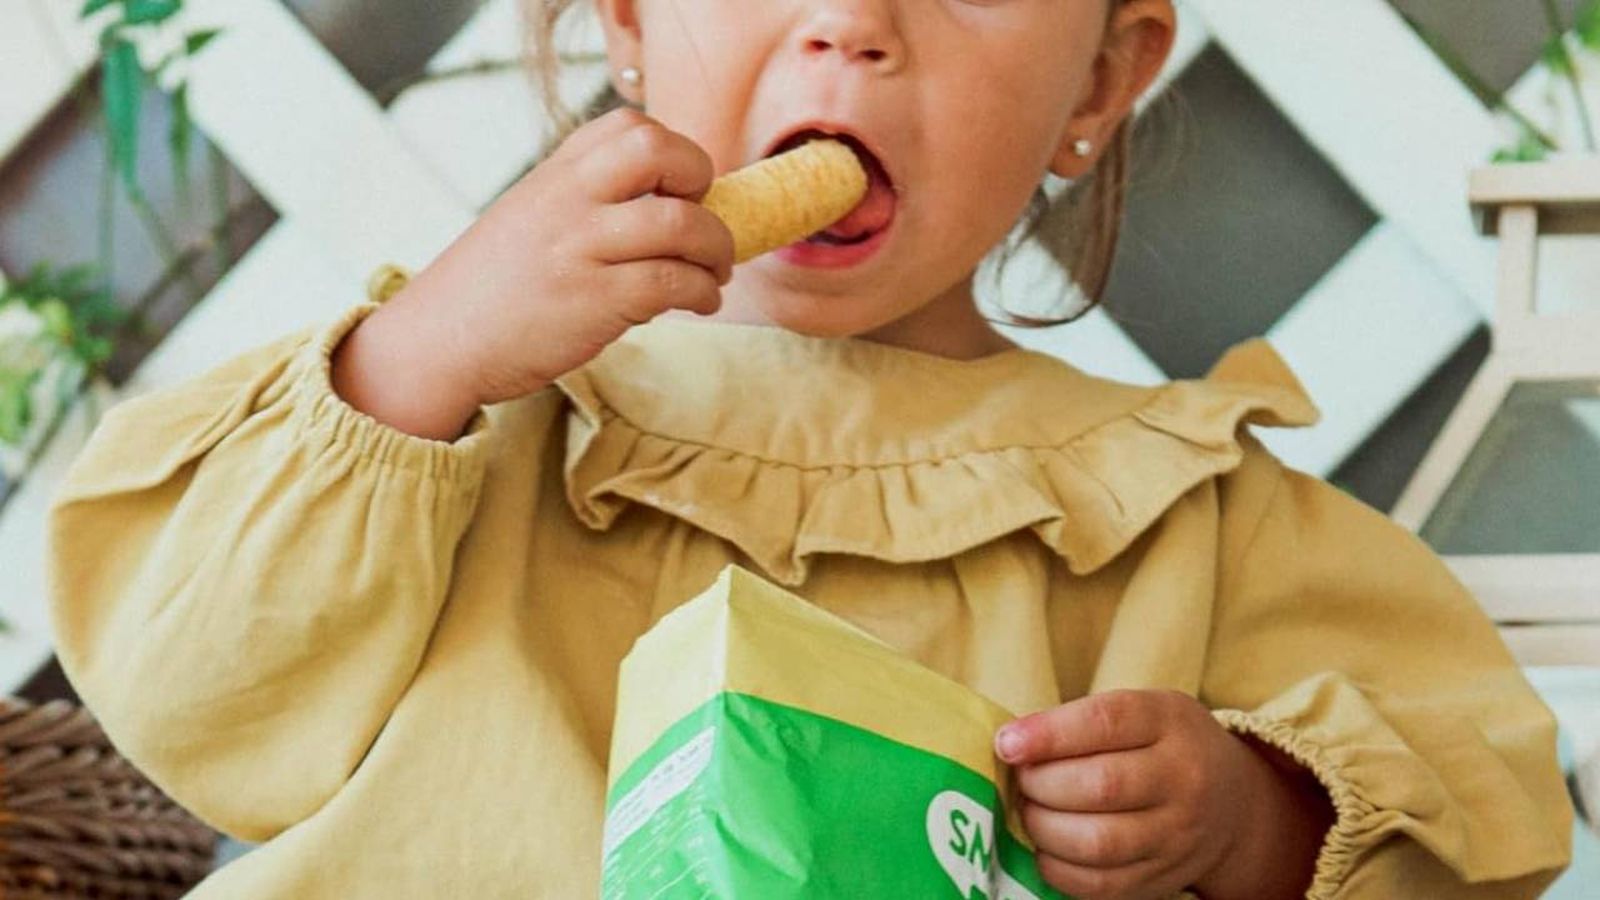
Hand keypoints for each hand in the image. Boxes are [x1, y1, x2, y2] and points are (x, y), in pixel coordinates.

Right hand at [332, 108, 734, 435]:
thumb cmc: (491, 288)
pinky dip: (702, 293)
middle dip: (702, 180)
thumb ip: (587, 202)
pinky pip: (672, 284)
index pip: (631, 125)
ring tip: (713, 274)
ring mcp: (580, 248)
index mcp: (555, 174)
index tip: (680, 190)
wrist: (437, 341)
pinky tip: (700, 302)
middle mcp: (568, 200)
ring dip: (716, 250)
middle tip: (705, 219)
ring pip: (681, 224)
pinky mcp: (593, 300)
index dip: (674, 153)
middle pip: (659, 151)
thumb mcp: (530, 218)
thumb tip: (669, 213)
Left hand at [996, 689, 1322, 899]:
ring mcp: (1177, 835)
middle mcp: (1183, 778)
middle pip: (1101, 785)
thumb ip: (1083, 721)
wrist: (1233, 805)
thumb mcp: (1141, 711)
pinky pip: (1101, 885)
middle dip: (1042, 784)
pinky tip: (1046, 847)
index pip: (1106, 722)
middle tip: (1022, 778)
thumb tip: (1011, 745)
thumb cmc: (1163, 745)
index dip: (1048, 734)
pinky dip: (1058, 869)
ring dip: (1045, 828)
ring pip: (1099, 842)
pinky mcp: (1163, 879)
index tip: (1007, 743)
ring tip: (1031, 811)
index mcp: (1170, 721)